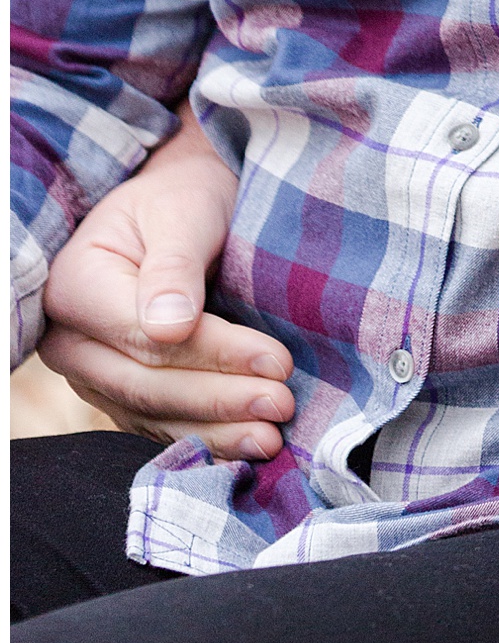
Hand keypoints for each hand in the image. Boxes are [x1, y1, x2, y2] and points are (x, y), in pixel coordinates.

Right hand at [39, 111, 293, 459]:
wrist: (179, 203)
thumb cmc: (182, 197)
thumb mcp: (183, 210)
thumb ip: (174, 265)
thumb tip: (169, 329)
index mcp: (75, 286)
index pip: (146, 336)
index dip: (213, 352)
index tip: (275, 360)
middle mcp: (71, 341)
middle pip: (146, 384)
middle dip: (219, 398)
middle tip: (282, 403)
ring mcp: (91, 372)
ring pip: (152, 414)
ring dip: (216, 430)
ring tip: (273, 436)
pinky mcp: (118, 392)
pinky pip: (158, 423)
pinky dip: (204, 437)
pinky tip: (246, 445)